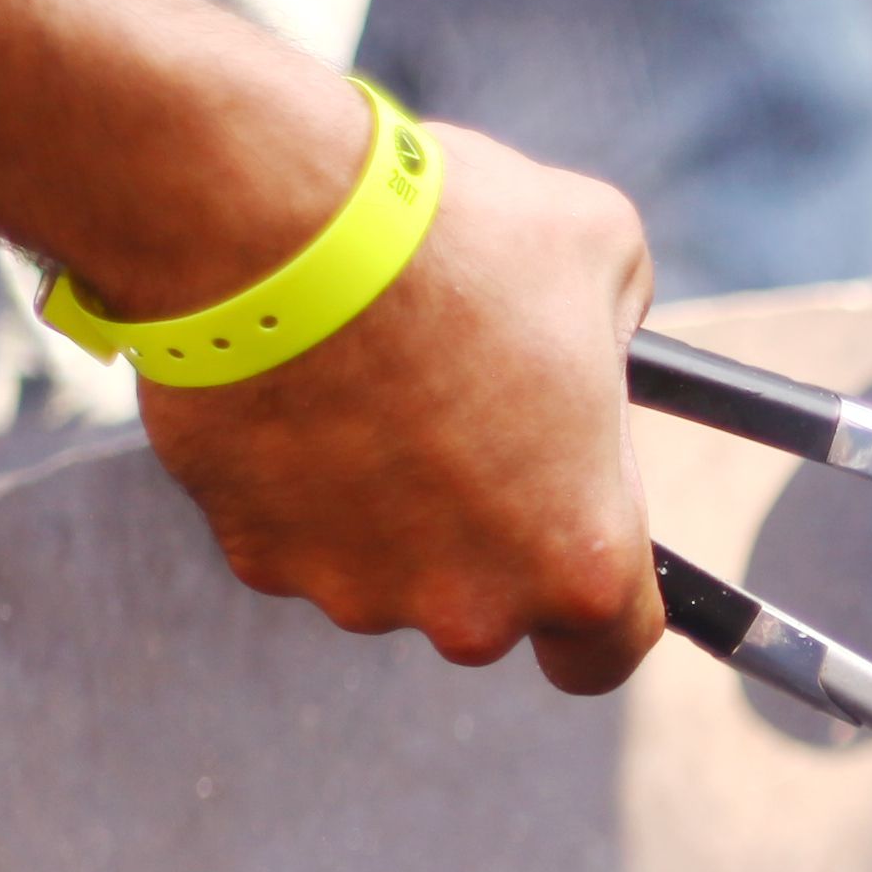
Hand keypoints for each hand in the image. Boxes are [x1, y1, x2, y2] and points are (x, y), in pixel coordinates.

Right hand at [128, 120, 667, 692]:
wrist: (267, 221)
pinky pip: (295, 531)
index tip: (574, 545)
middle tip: (464, 422)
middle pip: (488, 607)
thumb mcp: (600, 252)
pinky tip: (300, 388)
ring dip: (387, 504)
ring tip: (374, 384)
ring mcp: (355, 590)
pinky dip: (298, 479)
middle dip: (481, 536)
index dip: (596, 602)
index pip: (607, 650)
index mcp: (579, 559)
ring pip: (386, 569)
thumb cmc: (451, 240)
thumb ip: (617, 333)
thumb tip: (599, 342)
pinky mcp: (255, 556)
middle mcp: (469, 608)